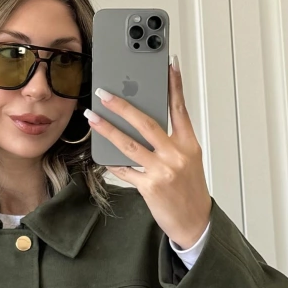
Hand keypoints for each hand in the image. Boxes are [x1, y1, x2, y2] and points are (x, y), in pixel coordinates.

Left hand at [84, 56, 211, 248]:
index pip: (180, 108)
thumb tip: (146, 125)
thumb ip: (171, 142)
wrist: (195, 222)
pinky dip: (113, 162)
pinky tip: (103, 154)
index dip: (174, 85)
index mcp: (188, 144)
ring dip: (108, 129)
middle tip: (105, 93)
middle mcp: (176, 154)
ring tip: (93, 117)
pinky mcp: (149, 186)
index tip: (169, 64)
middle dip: (123, 106)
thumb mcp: (188, 161)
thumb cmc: (190, 191)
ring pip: (129, 145)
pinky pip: (125, 170)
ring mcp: (162, 171)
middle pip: (146, 123)